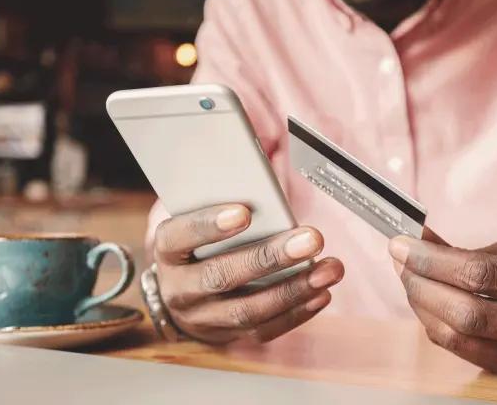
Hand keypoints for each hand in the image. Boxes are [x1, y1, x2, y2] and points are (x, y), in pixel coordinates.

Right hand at [153, 204, 343, 344]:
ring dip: (294, 288)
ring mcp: (203, 316)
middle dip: (269, 257)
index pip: (180, 236)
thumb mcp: (192, 212)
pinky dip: (297, 313)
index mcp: (167, 249)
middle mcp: (179, 288)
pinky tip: (321, 292)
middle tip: (311, 238)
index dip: (209, 225)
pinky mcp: (229, 335)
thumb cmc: (196, 240)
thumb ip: (215, 192)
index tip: (243, 211)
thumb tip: (259, 161)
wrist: (178, 291)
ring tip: (329, 268)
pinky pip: (264, 330)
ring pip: (247, 310)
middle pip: (221, 275)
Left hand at [389, 237, 496, 373]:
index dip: (433, 260)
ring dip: (422, 306)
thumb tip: (416, 238)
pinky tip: (425, 302)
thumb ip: (466, 250)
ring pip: (459, 338)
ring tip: (408, 278)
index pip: (480, 274)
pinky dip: (435, 324)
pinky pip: (462, 350)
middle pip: (467, 313)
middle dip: (422, 285)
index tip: (402, 244)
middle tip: (400, 261)